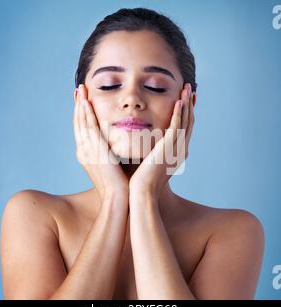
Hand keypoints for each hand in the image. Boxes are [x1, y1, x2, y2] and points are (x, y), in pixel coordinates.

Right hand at [73, 84, 128, 199]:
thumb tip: (117, 142)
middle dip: (78, 106)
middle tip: (78, 89)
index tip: (82, 101)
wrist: (119, 198)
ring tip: (81, 89)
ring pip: (81, 123)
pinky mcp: (95, 151)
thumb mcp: (112, 164)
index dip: (81, 114)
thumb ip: (111, 152)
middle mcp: (84, 151)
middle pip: (78, 124)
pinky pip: (89, 129)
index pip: (82, 130)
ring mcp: (87, 151)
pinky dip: (86, 115)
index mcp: (87, 154)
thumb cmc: (119, 183)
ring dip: (80, 105)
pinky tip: (86, 102)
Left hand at [129, 83, 194, 197]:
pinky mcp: (169, 147)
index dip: (186, 113)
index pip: (184, 129)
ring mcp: (176, 148)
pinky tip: (179, 100)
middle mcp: (181, 149)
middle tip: (190, 90)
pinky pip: (176, 125)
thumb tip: (145, 142)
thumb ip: (151, 150)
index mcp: (177, 153)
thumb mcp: (150, 162)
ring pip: (185, 121)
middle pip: (188, 122)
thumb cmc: (142, 180)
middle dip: (189, 105)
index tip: (185, 100)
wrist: (142, 192)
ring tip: (187, 88)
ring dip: (186, 103)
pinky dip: (179, 112)